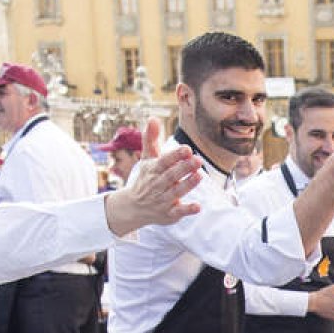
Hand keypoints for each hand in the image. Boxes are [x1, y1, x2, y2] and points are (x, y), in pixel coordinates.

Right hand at [104, 119, 201, 234]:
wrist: (133, 207)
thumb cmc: (145, 178)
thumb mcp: (147, 159)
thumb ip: (151, 139)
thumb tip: (153, 118)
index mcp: (153, 170)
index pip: (164, 162)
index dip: (175, 156)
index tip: (187, 149)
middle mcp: (157, 185)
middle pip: (171, 175)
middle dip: (184, 168)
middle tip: (198, 160)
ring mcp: (163, 200)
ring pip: (176, 192)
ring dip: (188, 184)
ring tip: (200, 175)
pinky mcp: (169, 214)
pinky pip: (178, 212)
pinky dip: (187, 209)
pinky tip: (198, 207)